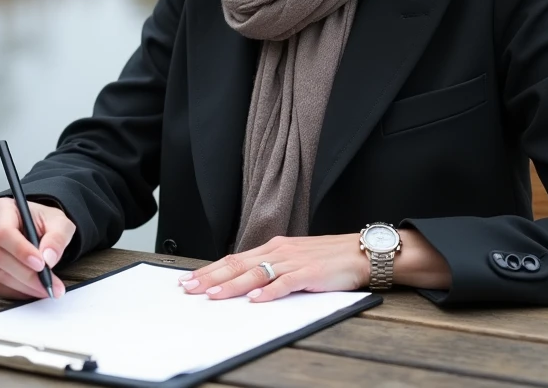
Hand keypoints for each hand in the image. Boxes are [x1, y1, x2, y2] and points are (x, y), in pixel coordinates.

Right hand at [0, 197, 74, 299]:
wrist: (41, 230)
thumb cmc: (47, 222)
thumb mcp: (60, 223)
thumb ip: (57, 237)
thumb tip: (48, 258)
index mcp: (3, 209)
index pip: (3, 232)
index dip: (21, 250)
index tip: (41, 264)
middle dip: (25, 274)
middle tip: (49, 284)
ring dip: (22, 285)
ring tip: (46, 289)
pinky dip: (15, 291)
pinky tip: (33, 290)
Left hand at [178, 234, 369, 301]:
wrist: (359, 251)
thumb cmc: (327, 258)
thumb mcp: (293, 259)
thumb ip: (271, 268)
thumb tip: (245, 284)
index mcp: (273, 248)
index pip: (234, 259)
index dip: (210, 270)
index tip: (188, 279)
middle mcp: (278, 251)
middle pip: (238, 265)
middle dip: (211, 278)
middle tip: (188, 288)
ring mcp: (293, 261)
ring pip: (256, 273)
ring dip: (232, 286)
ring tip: (213, 295)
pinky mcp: (309, 272)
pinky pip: (285, 283)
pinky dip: (268, 291)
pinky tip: (255, 299)